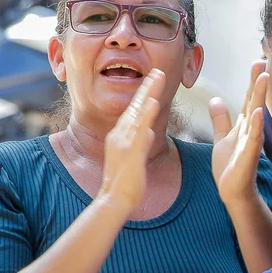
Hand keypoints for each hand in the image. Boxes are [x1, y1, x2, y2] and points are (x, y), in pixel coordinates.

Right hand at [98, 69, 165, 212]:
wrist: (112, 201)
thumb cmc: (124, 183)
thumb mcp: (134, 157)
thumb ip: (141, 143)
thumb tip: (149, 132)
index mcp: (121, 136)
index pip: (135, 110)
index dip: (144, 94)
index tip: (154, 79)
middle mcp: (120, 135)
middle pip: (136, 106)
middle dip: (147, 87)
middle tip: (159, 71)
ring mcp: (124, 142)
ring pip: (138, 114)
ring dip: (148, 94)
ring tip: (158, 78)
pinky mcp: (130, 152)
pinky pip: (139, 131)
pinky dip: (146, 116)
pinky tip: (154, 103)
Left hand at [210, 60, 267, 205]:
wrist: (233, 192)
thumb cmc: (230, 167)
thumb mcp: (222, 138)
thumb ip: (221, 119)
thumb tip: (216, 98)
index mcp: (244, 125)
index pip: (249, 98)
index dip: (252, 81)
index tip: (258, 62)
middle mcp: (250, 130)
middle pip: (254, 101)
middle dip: (258, 82)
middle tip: (262, 61)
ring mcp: (250, 142)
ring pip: (256, 115)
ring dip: (260, 96)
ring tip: (263, 78)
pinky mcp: (247, 156)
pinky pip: (252, 139)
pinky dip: (256, 125)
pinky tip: (258, 112)